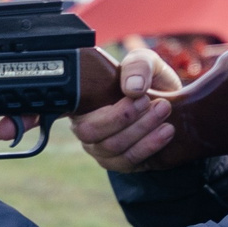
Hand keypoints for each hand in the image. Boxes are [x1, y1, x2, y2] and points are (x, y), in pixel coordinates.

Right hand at [71, 48, 183, 172]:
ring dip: (141, 128)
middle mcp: (84, 127)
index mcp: (81, 100)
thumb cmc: (148, 82)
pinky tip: (166, 130)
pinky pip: (128, 160)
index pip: (61, 107)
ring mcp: (99, 149)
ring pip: (111, 146)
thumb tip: (132, 88)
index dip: (56, 110)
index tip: (70, 107)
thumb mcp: (146, 62)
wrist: (171, 106)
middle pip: (89, 131)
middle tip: (148, 100)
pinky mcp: (119, 163)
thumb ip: (137, 65)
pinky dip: (149, 145)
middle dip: (122, 116)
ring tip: (164, 109)